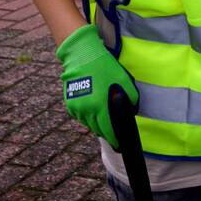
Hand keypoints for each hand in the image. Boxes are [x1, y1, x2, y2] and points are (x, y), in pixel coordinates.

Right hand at [57, 24, 138, 148]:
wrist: (82, 56)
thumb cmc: (105, 67)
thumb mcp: (124, 82)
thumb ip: (130, 99)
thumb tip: (131, 112)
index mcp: (100, 106)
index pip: (109, 131)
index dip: (115, 140)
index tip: (120, 145)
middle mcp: (87, 110)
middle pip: (98, 130)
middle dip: (107, 132)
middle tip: (114, 132)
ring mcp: (76, 108)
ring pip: (89, 124)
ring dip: (97, 124)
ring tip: (105, 119)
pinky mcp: (70, 105)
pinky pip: (81, 117)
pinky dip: (88, 117)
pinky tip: (94, 109)